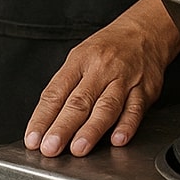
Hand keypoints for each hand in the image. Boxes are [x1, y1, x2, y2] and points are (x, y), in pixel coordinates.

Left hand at [23, 0, 179, 156]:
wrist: (146, 31)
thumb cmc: (108, 48)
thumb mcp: (80, 57)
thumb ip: (65, 88)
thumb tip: (45, 123)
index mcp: (80, 61)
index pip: (56, 92)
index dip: (42, 117)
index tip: (33, 139)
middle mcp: (101, 69)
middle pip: (80, 101)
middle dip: (63, 127)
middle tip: (50, 147)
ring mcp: (124, 80)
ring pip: (107, 106)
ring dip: (91, 130)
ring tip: (78, 148)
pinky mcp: (145, 90)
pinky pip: (135, 109)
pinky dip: (127, 125)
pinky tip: (117, 139)